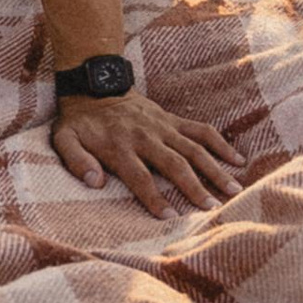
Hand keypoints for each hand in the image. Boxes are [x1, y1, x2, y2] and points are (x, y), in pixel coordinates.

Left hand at [49, 87, 245, 221]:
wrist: (95, 85)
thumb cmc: (79, 121)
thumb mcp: (64, 139)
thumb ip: (76, 161)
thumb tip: (94, 182)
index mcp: (120, 146)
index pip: (140, 177)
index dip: (154, 197)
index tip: (170, 217)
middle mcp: (145, 137)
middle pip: (174, 164)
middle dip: (193, 187)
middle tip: (211, 208)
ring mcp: (163, 127)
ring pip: (194, 149)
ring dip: (214, 169)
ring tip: (233, 190)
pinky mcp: (173, 120)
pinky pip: (201, 130)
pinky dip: (220, 143)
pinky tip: (237, 160)